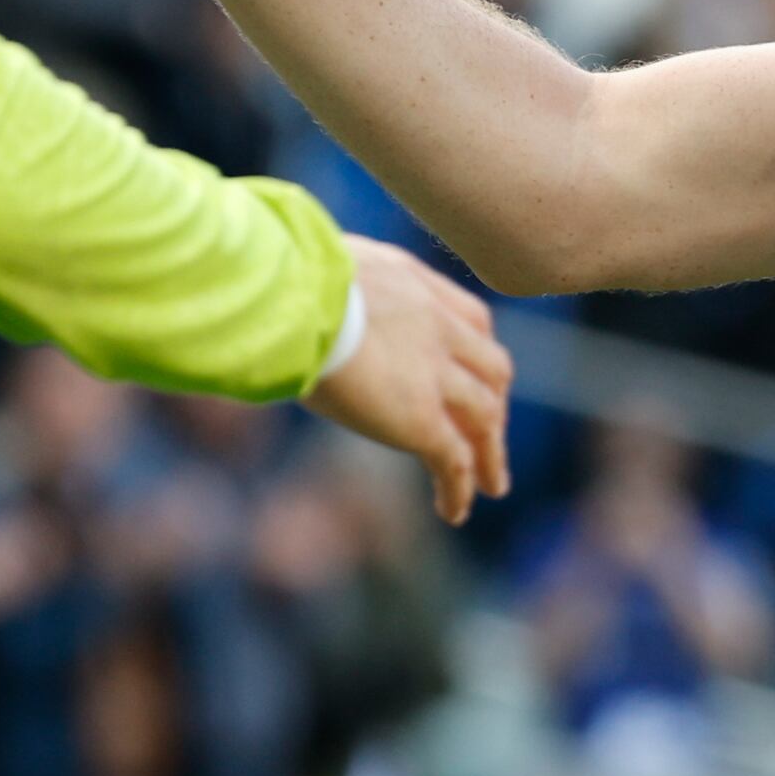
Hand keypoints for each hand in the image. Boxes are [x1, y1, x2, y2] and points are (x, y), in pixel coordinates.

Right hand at [308, 236, 514, 523]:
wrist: (290, 297)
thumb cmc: (280, 275)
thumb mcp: (320, 264)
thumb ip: (332, 282)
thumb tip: (299, 292)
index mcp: (416, 285)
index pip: (472, 321)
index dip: (478, 352)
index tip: (474, 373)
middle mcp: (438, 327)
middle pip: (491, 370)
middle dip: (494, 403)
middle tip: (490, 435)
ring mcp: (435, 374)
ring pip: (484, 419)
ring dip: (490, 454)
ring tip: (493, 485)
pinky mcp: (419, 417)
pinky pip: (453, 459)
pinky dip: (460, 488)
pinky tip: (454, 512)